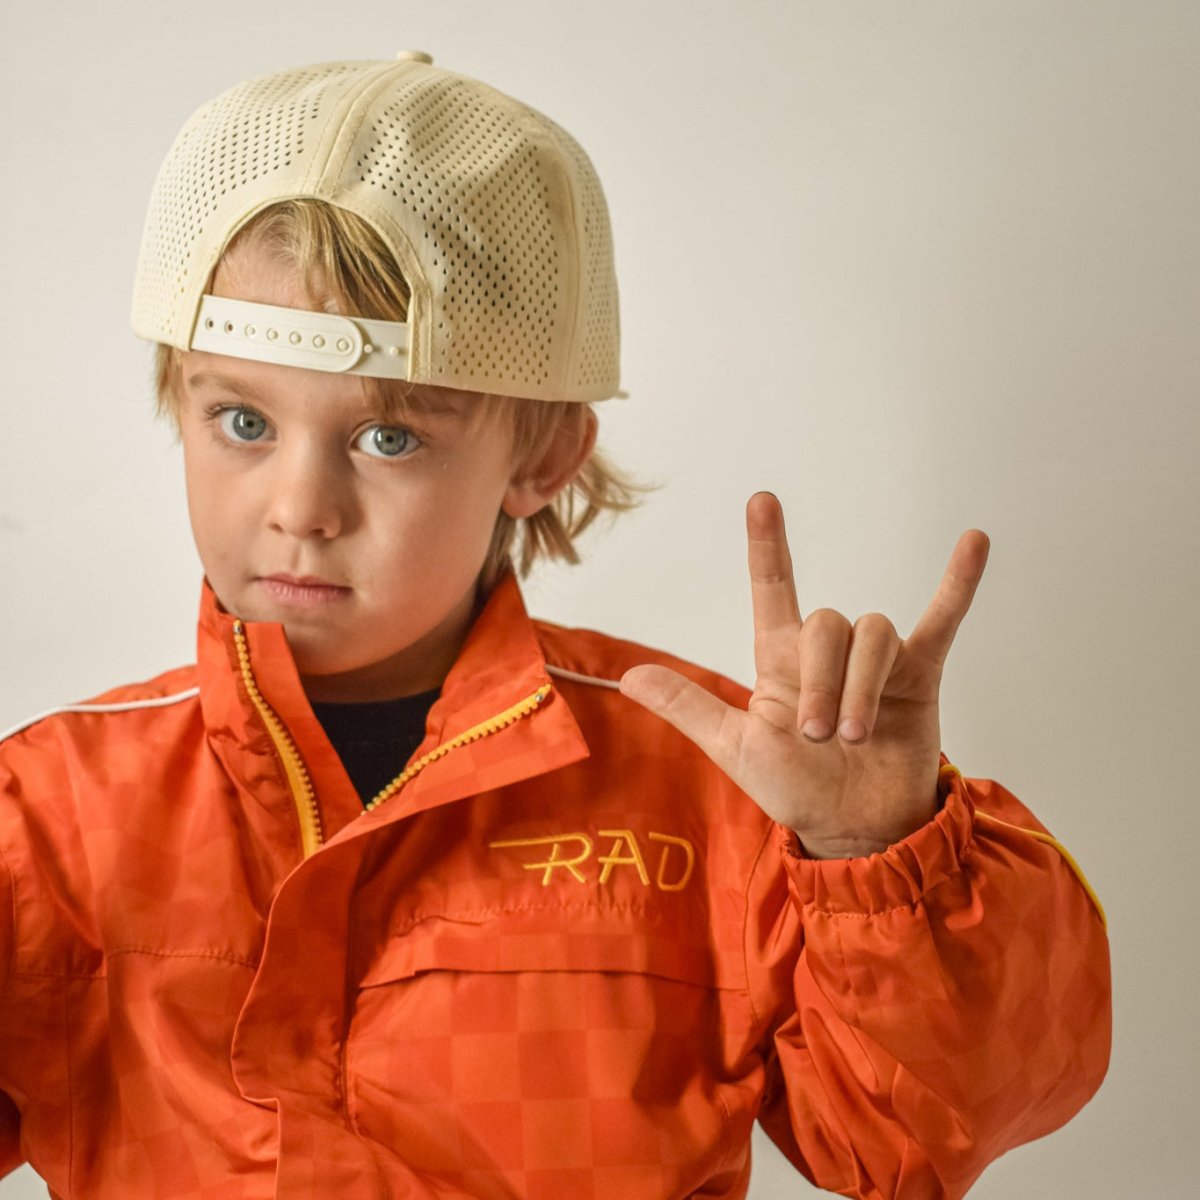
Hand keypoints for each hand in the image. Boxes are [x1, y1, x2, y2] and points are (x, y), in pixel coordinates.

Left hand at [620, 493, 989, 857]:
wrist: (855, 829)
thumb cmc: (795, 790)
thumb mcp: (736, 749)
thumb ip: (688, 708)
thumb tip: (627, 677)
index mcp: (780, 661)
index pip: (772, 589)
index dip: (767, 546)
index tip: (762, 500)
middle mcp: (827, 652)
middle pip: (827, 623)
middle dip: (823, 682)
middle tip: (822, 738)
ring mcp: (876, 662)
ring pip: (872, 634)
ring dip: (862, 687)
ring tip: (855, 738)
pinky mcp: (920, 675)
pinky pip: (941, 621)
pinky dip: (957, 584)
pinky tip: (974, 542)